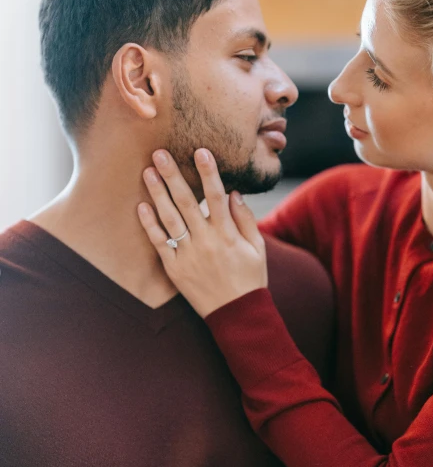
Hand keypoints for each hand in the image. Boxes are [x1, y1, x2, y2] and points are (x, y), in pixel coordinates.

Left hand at [137, 148, 267, 317]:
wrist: (237, 314)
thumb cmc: (250, 278)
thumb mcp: (257, 248)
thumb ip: (246, 219)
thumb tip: (234, 192)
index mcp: (227, 234)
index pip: (217, 196)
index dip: (209, 172)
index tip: (201, 151)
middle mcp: (206, 241)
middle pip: (187, 201)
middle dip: (173, 175)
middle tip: (160, 153)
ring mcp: (188, 254)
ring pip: (170, 218)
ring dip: (158, 193)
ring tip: (148, 171)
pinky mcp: (175, 268)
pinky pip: (160, 243)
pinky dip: (150, 225)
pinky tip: (141, 206)